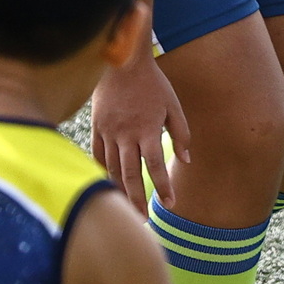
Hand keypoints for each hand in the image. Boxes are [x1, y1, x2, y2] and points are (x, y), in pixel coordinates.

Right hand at [90, 49, 188, 211]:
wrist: (122, 63)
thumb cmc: (152, 83)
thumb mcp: (173, 105)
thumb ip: (182, 133)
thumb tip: (186, 160)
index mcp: (147, 129)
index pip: (154, 166)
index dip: (163, 186)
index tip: (170, 203)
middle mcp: (126, 134)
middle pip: (130, 175)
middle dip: (137, 200)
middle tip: (144, 220)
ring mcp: (108, 132)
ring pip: (112, 169)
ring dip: (120, 191)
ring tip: (127, 209)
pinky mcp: (97, 128)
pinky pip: (98, 156)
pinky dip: (103, 172)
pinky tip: (108, 185)